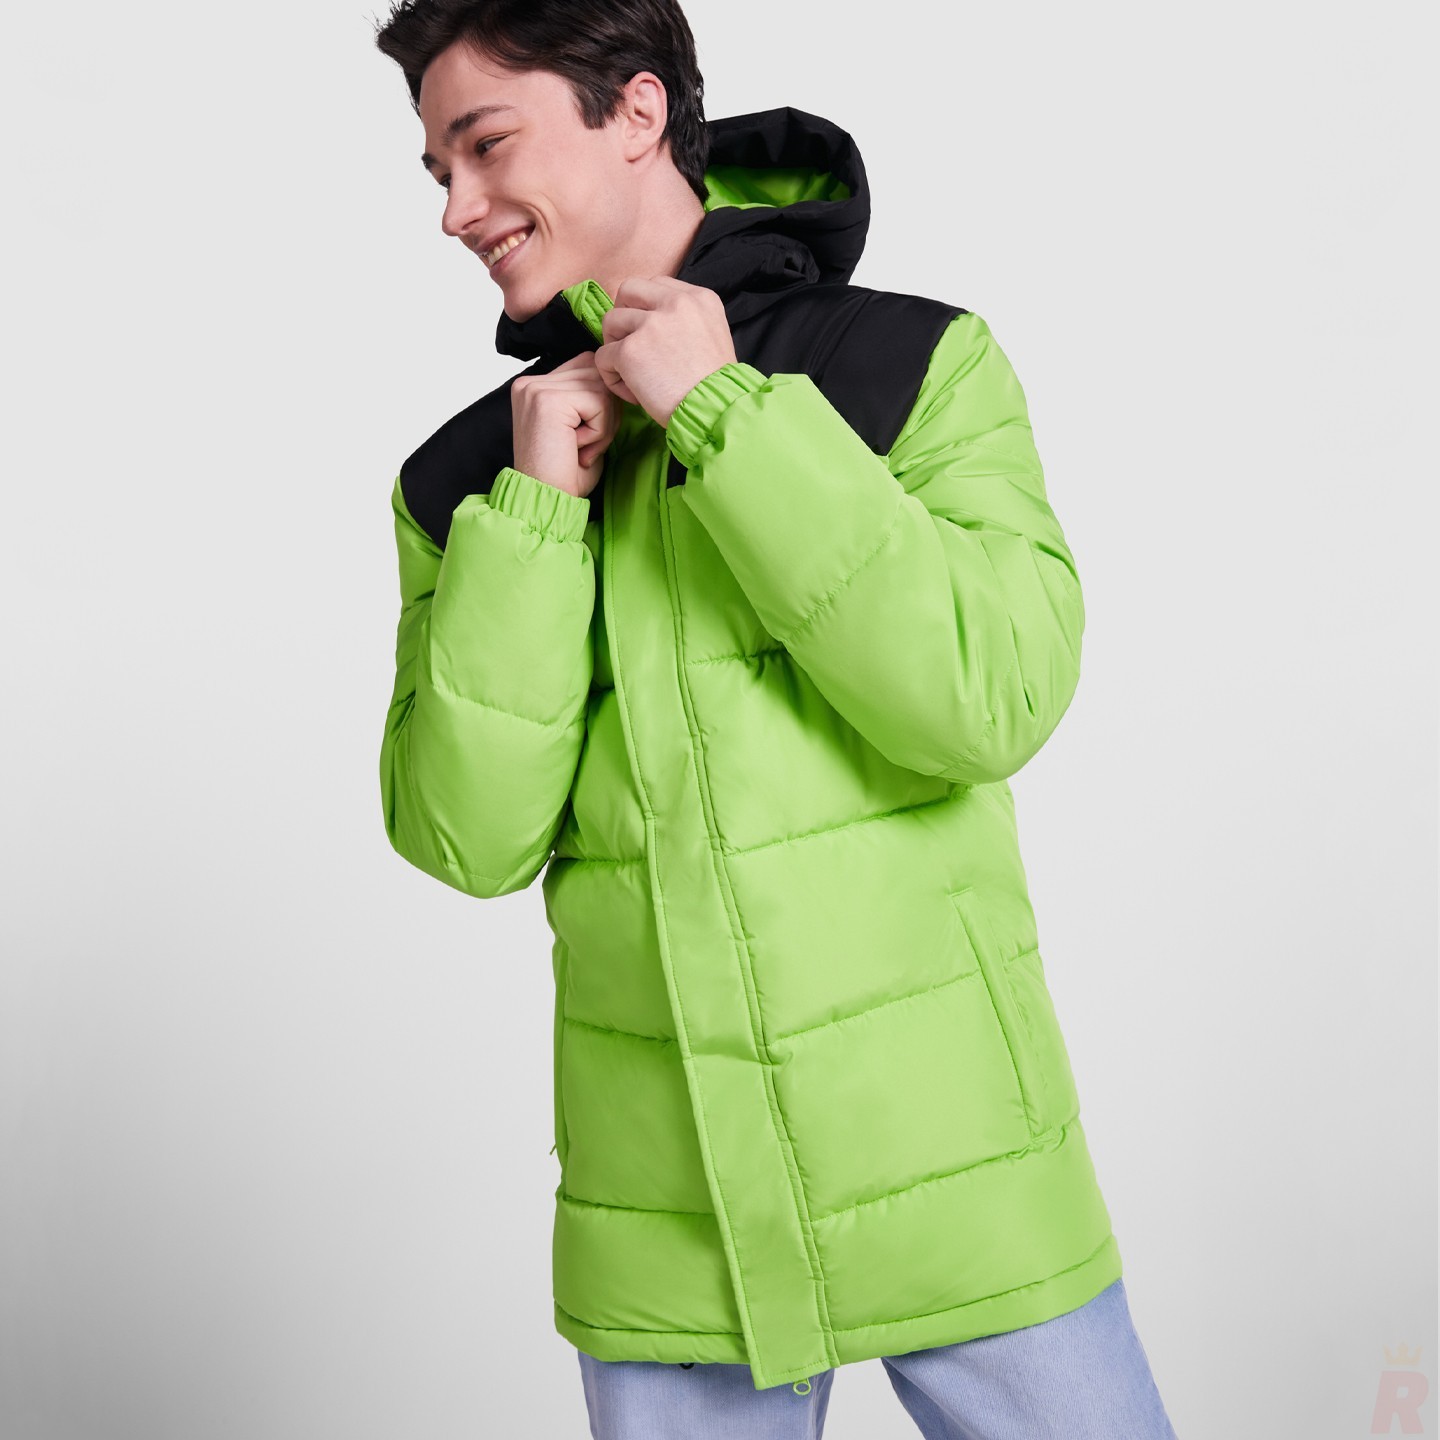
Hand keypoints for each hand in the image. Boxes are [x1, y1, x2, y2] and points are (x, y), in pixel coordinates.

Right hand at [510, 351, 620, 498]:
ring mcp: (537, 389)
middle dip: (605, 411)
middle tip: (587, 446)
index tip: (584, 436)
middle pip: (596, 372)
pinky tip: (579, 449)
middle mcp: (531, 383)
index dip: (600, 400)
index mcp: (535, 386)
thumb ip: (591, 397)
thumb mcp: (581, 426)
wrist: (545, 501)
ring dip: (603, 423)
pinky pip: (599, 402)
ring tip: (581, 448)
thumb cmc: (564, 472)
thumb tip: (617, 380)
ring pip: (601, 387)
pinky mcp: (548, 400)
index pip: (586, 366)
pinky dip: (600, 431)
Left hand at [593, 276, 737, 428]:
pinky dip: (611, 376)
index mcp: (699, 297)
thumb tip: (655, 321)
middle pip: (629, 290)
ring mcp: (650, 324)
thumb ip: (687, 320)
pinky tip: (631, 393)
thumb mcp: (714, 335)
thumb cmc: (717, 386)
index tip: (649, 333)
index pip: (657, 284)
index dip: (646, 307)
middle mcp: (675, 303)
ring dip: (614, 346)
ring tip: (631, 373)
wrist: (716, 411)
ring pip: (611, 320)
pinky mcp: (630, 351)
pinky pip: (603, 356)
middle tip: (630, 344)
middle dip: (623, 315)